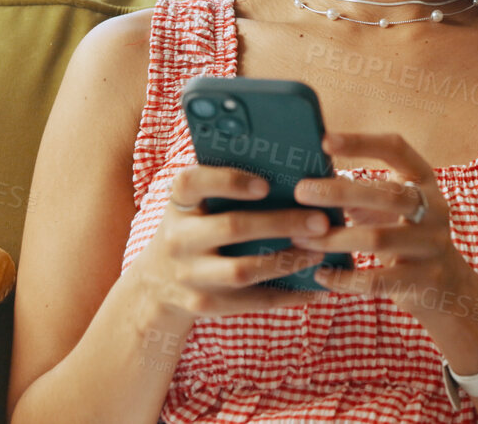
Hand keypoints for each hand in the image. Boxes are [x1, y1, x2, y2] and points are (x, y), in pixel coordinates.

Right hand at [125, 164, 334, 327]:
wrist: (156, 284)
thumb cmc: (194, 229)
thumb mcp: (195, 206)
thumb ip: (226, 188)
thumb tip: (291, 174)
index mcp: (178, 204)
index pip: (193, 183)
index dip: (229, 181)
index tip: (266, 185)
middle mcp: (178, 239)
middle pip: (232, 227)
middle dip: (281, 223)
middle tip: (320, 221)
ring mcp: (189, 275)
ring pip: (243, 270)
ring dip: (287, 261)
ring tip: (321, 251)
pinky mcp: (203, 304)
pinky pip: (251, 302)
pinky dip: (286, 295)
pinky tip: (314, 288)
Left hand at [290, 132, 477, 327]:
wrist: (447, 285)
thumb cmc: (404, 236)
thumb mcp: (388, 209)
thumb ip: (357, 194)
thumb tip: (309, 181)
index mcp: (424, 181)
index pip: (396, 149)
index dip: (362, 142)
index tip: (325, 141)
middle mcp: (434, 208)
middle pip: (387, 195)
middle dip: (340, 192)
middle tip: (301, 192)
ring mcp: (432, 246)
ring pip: (377, 239)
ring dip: (333, 239)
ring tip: (299, 239)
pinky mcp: (423, 281)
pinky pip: (376, 280)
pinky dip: (344, 278)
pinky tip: (320, 274)